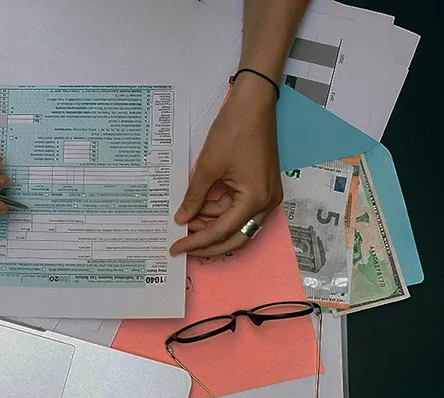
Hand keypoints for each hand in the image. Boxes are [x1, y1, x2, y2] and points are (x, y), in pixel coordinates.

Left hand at [170, 75, 282, 256]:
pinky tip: (201, 208)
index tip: (176, 248)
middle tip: (183, 246)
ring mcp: (267, 196)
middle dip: (208, 244)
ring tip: (187, 220)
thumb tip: (181, 220)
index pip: (222, 231)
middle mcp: (267, 203)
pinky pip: (240, 209)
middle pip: (235, 237)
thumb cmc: (233, 131)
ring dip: (213, 225)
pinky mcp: (263, 187)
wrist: (253, 104)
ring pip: (238, 225)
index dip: (197, 242)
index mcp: (255, 199)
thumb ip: (194, 198)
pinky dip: (221, 211)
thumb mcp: (207, 167)